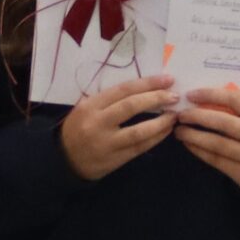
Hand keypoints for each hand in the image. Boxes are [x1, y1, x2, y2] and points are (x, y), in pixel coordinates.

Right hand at [60, 75, 180, 179]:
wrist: (65, 159)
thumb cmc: (78, 129)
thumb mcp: (85, 109)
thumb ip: (109, 101)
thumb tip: (144, 90)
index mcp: (90, 106)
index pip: (123, 90)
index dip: (147, 83)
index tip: (167, 80)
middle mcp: (97, 122)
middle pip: (131, 106)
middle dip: (156, 99)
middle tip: (174, 96)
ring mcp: (106, 142)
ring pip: (139, 130)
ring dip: (161, 122)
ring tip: (174, 115)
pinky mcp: (115, 159)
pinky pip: (140, 147)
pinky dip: (156, 138)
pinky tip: (166, 131)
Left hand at [174, 84, 239, 193]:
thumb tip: (203, 98)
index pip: (236, 100)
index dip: (210, 95)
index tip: (191, 95)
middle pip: (223, 122)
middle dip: (196, 116)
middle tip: (180, 115)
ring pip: (216, 143)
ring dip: (192, 135)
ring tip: (179, 130)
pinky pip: (215, 160)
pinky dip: (198, 150)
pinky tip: (188, 143)